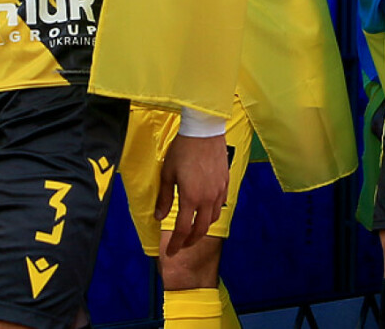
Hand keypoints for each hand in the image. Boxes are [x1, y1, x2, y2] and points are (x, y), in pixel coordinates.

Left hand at [155, 132, 227, 254]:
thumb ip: (164, 198)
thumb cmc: (182, 150)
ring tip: (192, 230)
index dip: (176, 244)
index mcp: (191, 198)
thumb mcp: (167, 173)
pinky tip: (205, 212)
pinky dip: (211, 214)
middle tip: (181, 246)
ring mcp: (219, 192)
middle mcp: (207, 199)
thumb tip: (159, 217)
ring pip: (212, 219)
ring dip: (202, 229)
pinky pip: (220, 206)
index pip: (183, 230)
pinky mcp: (225, 184)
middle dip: (190, 241)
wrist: (204, 131)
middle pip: (200, 229)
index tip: (170, 253)